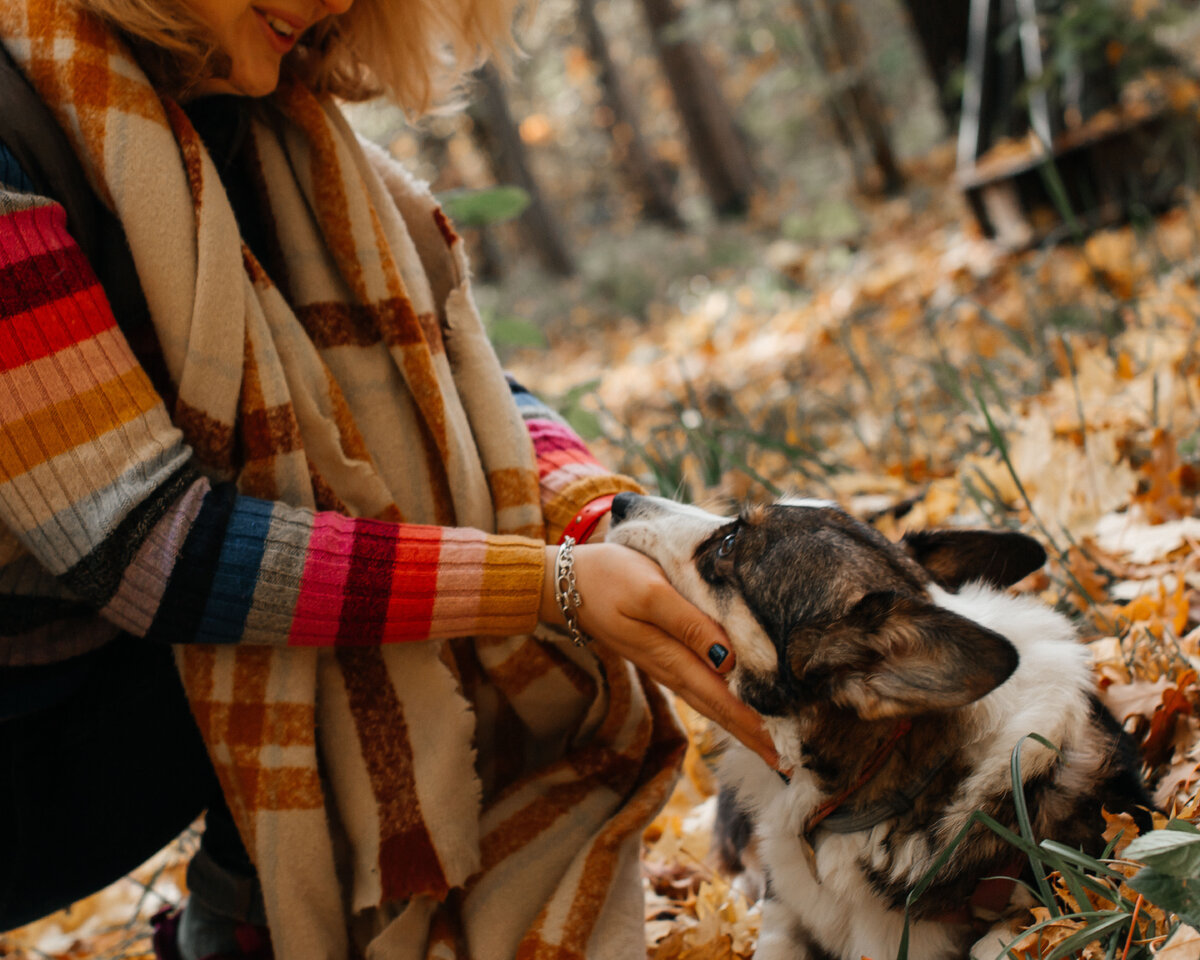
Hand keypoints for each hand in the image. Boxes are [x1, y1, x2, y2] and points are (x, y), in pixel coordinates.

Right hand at [540, 541, 779, 770]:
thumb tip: (728, 659)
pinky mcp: (659, 652)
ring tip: (769, 742)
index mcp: (671, 656)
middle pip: (718, 708)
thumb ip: (688, 624)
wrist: (564, 582)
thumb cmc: (609, 578)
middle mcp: (669, 668)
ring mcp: (663, 663)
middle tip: (788, 764)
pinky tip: (733, 703)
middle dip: (752, 735)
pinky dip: (720, 701)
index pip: (721, 698)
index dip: (753, 726)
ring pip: (708, 699)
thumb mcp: (650, 594)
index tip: (784, 753)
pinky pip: (697, 684)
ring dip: (738, 723)